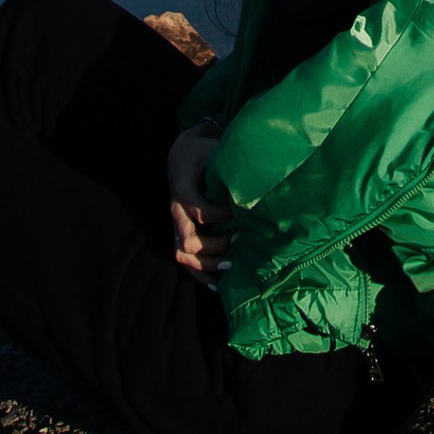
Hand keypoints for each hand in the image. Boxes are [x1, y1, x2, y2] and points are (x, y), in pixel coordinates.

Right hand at [166, 129, 227, 282]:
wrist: (181, 153)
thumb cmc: (201, 151)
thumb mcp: (212, 149)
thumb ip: (229, 163)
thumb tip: (257, 174)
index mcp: (183, 189)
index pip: (200, 211)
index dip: (220, 216)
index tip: (240, 212)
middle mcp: (176, 210)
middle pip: (188, 241)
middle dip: (215, 246)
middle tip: (239, 239)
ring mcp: (177, 224)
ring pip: (183, 254)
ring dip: (207, 264)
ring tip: (231, 266)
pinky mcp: (180, 231)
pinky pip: (185, 258)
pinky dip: (199, 273)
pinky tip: (216, 284)